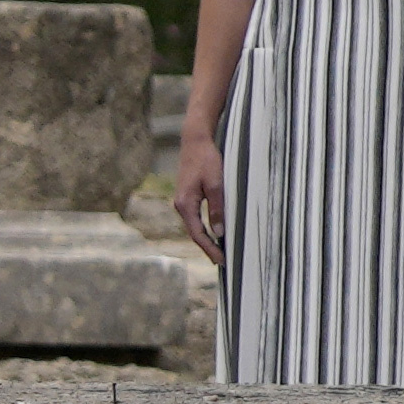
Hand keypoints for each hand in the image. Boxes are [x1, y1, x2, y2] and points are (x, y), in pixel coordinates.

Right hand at [172, 134, 223, 263]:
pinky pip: (196, 217)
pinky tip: (215, 233)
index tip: (221, 261)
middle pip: (194, 233)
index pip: (197, 234)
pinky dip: (205, 228)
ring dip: (207, 239)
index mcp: (185, 204)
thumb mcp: (216, 183)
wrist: (195, 141)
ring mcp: (183, 201)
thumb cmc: (206, 160)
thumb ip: (217, 207)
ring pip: (195, 226)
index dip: (210, 248)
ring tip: (220, 251)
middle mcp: (181, 205)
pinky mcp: (188, 196)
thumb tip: (219, 232)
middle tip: (223, 262)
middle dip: (208, 248)